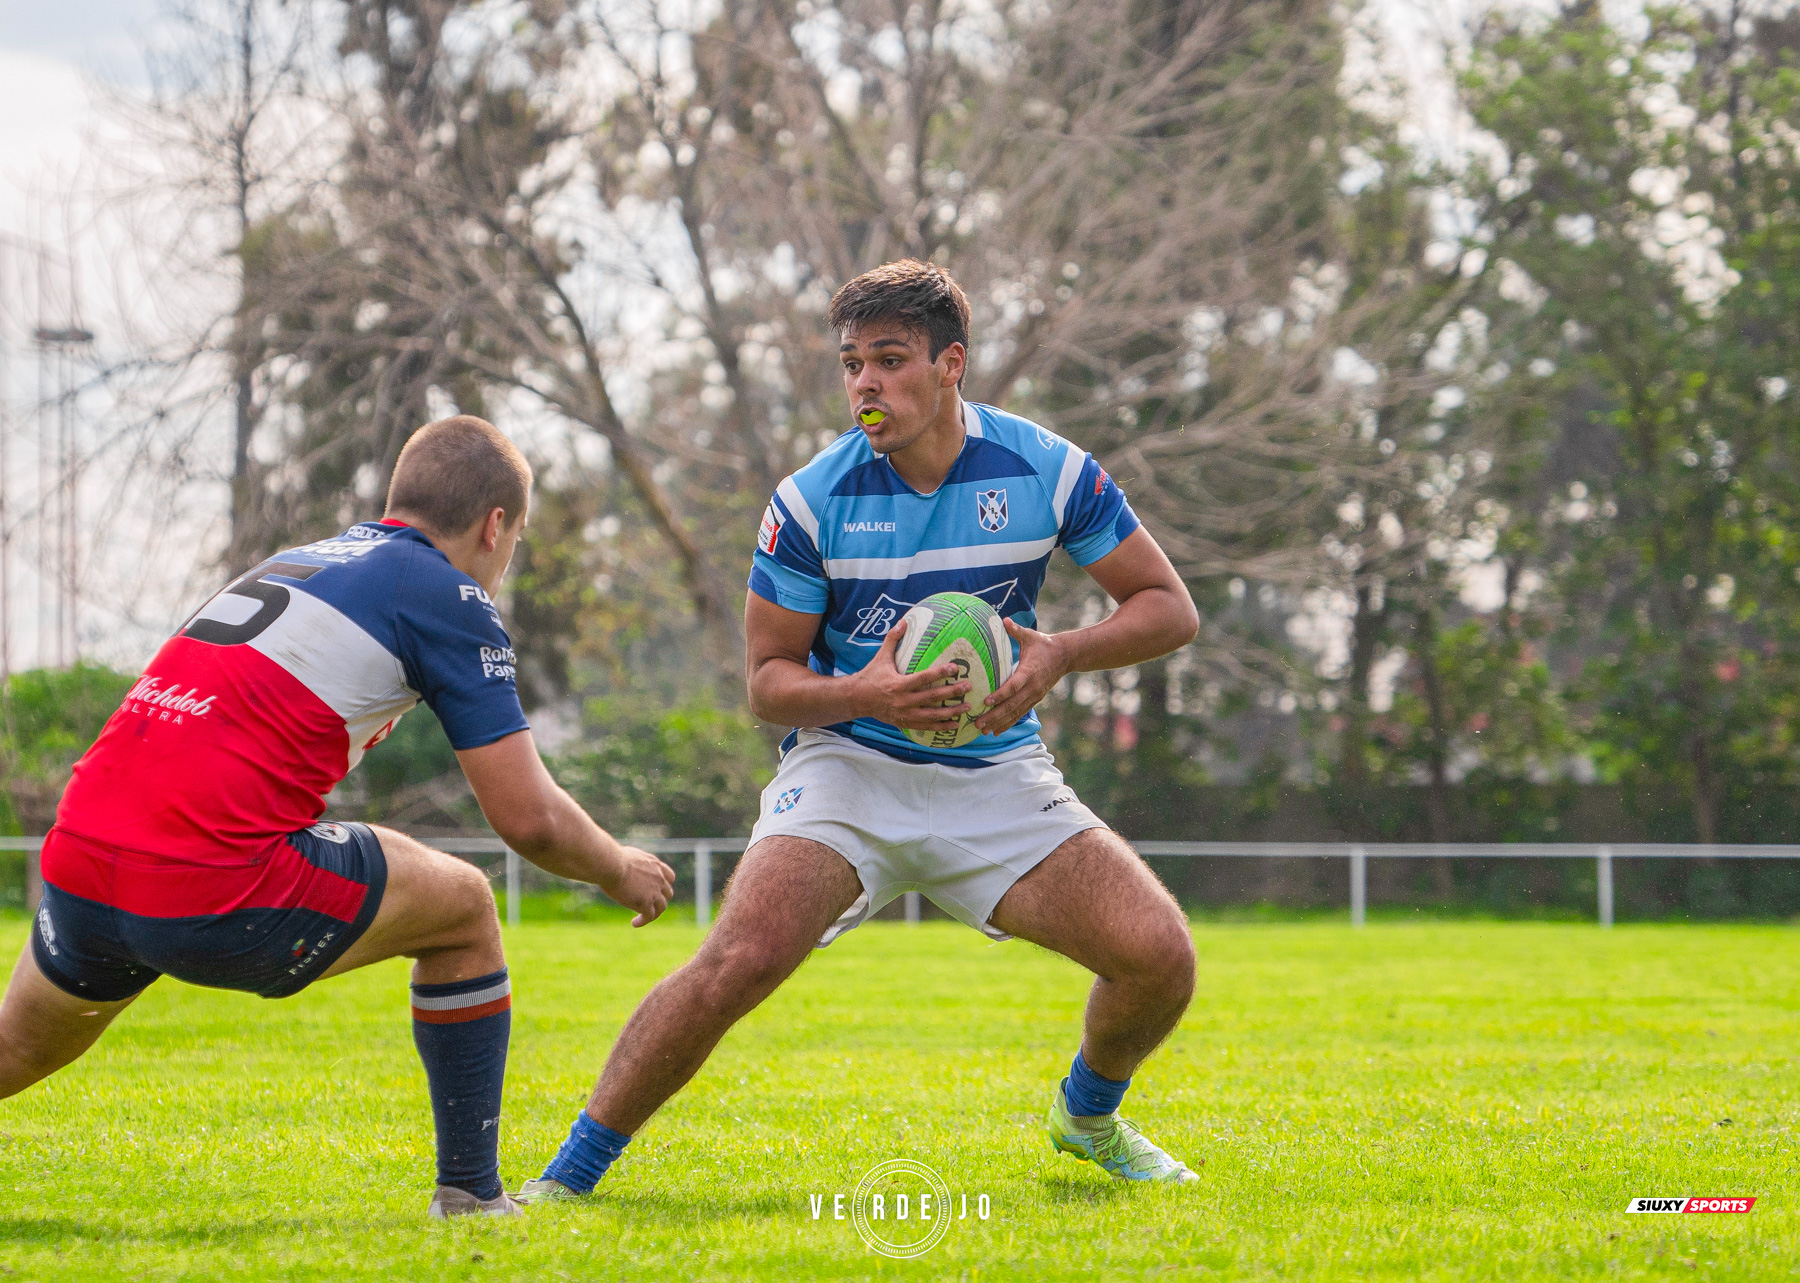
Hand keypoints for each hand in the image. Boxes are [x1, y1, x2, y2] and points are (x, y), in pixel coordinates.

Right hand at [599, 844, 676, 926]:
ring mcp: (654, 891)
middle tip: (648, 905)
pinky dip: (643, 921)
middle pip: (667, 893)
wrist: (612, 864)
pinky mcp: (646, 903)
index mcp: (655, 865)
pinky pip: (649, 916)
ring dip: (653, 914)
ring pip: (661, 907)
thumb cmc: (612, 858)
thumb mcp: (628, 855)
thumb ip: (633, 863)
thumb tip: (623, 863)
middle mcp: (659, 878)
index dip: (664, 885)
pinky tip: (634, 923)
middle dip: (659, 900)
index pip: (669, 877)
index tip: (657, 890)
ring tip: (642, 918)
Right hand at [848, 617, 973, 730]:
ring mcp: (905, 714)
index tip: (956, 668)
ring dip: (951, 712)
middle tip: (968, 687)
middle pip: (932, 697)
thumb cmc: (871, 676)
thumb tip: (904, 621)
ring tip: (967, 708)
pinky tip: (954, 725)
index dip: (940, 673)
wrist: (857, 699)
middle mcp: (903, 701)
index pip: (924, 678)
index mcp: (899, 684)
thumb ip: (892, 639)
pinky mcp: (905, 722)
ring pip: (932, 715)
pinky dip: (941, 727)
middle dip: (952, 692)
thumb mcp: (881, 657)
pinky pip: (926, 727)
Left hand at [974, 618, 1069, 735]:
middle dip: (994, 716)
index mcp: (1029, 672)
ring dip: (999, 723)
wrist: (1065, 656)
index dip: (1001, 695)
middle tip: (978, 723)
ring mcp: (1034, 696)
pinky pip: (1020, 714)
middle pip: (1012, 705)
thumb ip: (1016, 631)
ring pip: (1015, 713)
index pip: (1014, 686)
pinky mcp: (1034, 700)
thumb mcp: (1031, 636)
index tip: (987, 701)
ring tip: (983, 731)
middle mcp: (1032, 688)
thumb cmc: (1044, 644)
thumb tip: (1004, 620)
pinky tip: (996, 731)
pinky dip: (1008, 723)